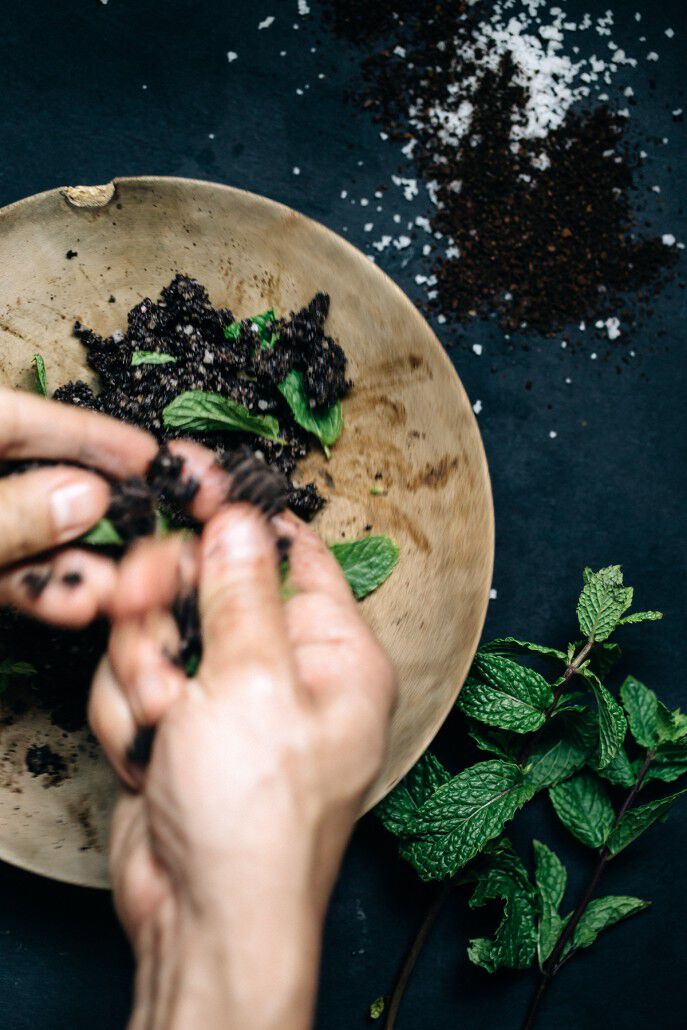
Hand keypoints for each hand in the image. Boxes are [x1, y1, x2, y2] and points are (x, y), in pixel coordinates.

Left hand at [0, 389, 233, 627]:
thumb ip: (11, 513)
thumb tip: (87, 499)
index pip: (40, 420)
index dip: (102, 438)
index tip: (157, 458)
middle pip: (52, 486)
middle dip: (109, 522)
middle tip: (161, 543)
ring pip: (38, 539)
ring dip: (84, 568)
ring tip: (126, 594)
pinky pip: (9, 571)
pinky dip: (41, 589)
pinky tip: (76, 608)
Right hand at [89, 506, 395, 1028]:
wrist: (203, 918)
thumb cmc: (257, 818)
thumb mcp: (253, 682)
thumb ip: (240, 591)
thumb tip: (239, 518)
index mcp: (336, 652)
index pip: (293, 553)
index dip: (239, 520)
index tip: (192, 490)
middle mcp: (289, 671)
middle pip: (212, 585)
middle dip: (168, 609)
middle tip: (144, 617)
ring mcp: (231, 701)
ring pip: (161, 632)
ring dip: (145, 672)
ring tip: (165, 720)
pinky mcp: (183, 727)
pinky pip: (136, 679)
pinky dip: (130, 713)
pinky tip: (149, 753)